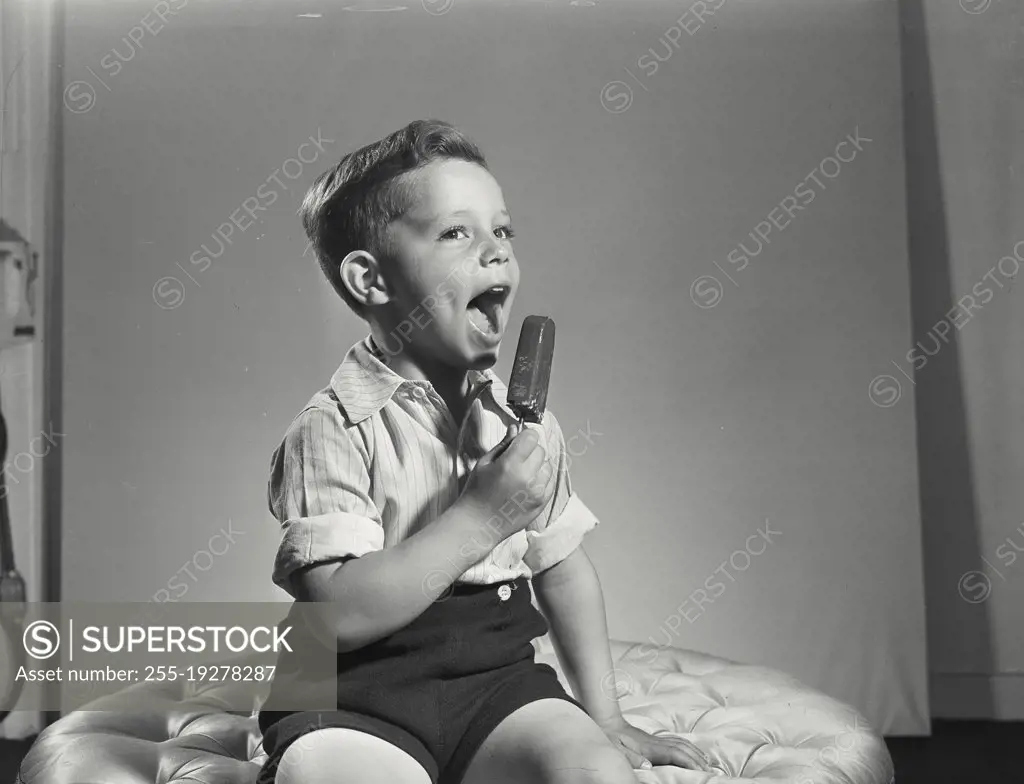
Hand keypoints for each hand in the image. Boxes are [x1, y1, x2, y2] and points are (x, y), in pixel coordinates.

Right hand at [458, 424, 556, 538]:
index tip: (518, 442)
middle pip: (541, 450)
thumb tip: (516, 429)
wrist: (479, 524)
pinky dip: (541, 480)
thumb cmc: (477, 492)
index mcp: (511, 464)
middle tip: (516, 460)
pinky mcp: (543, 503)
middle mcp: (528, 477)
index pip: (532, 437)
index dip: (525, 437)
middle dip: (530, 451)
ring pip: (548, 466)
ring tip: (521, 475)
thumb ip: (503, 445)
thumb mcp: (484, 464)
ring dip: (538, 466)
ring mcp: (538, 491)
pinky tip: (526, 485)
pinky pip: (550, 482)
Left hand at [597, 716, 713, 772]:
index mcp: (649, 747)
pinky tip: (689, 750)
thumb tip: (648, 766)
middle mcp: (656, 742)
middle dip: (698, 759)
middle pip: (682, 749)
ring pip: (681, 743)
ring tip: (706, 762)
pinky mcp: (653, 738)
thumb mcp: (616, 750)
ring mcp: (655, 739)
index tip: (702, 770)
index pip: (675, 754)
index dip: (690, 762)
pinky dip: (687, 746)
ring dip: (695, 752)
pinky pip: (675, 741)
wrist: (605, 719)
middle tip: (711, 770)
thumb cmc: (610, 737)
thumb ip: (632, 758)